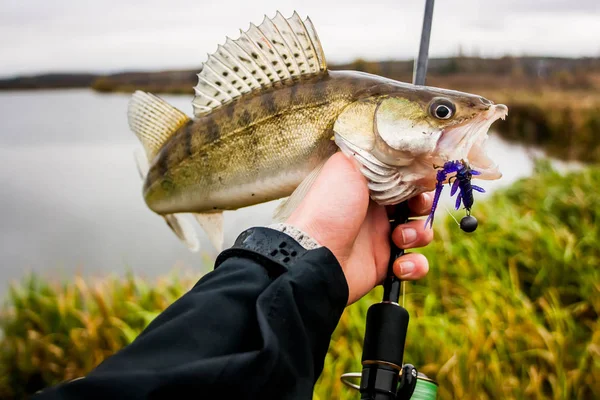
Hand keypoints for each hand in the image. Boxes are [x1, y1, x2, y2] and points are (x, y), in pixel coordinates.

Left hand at [286, 153, 433, 304]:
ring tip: (399, 238)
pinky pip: (412, 266)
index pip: (402, 177)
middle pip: (415, 204)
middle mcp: (374, 211)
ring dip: (419, 235)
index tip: (421, 181)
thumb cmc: (329, 207)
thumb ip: (370, 153)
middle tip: (414, 209)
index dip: (416, 179)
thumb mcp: (345, 165)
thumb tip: (391, 148)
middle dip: (423, 206)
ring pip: (418, 234)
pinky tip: (398, 266)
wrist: (317, 254)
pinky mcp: (383, 266)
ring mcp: (379, 239)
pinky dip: (414, 266)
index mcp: (367, 186)